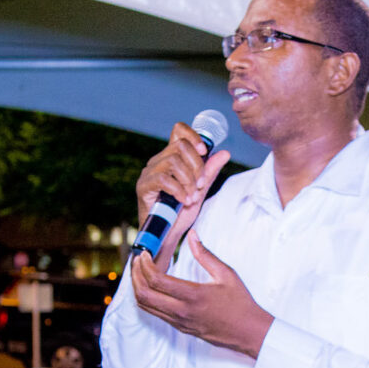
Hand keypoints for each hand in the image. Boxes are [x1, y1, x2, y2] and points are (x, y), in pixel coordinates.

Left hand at [130, 231, 272, 358]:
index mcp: (193, 295)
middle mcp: (182, 311)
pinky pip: (154, 313)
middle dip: (134, 275)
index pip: (156, 280)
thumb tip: (192, 235)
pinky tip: (150, 286)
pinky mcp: (179, 328)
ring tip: (139, 271)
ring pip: (145, 306)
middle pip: (144, 294)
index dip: (144, 265)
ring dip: (137, 287)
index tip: (144, 254)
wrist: (248, 332)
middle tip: (136, 260)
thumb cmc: (240, 302)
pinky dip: (146, 298)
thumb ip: (205, 254)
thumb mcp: (226, 274)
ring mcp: (179, 322)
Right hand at [135, 123, 230, 266]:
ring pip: (173, 161)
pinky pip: (164, 179)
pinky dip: (179, 190)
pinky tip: (184, 201)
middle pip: (180, 146)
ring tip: (192, 197)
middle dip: (197, 165)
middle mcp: (158, 161)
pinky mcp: (143, 186)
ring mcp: (148, 173)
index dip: (193, 136)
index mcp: (171, 158)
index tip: (204, 151)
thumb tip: (225, 152)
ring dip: (188, 180)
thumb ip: (209, 172)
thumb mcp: (200, 191)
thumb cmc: (180, 214)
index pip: (179, 131)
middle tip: (200, 185)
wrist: (166, 236)